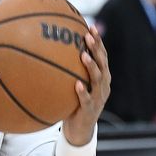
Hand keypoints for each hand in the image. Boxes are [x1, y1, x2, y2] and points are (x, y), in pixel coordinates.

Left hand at [63, 25, 110, 145]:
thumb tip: (51, 49)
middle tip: (88, 36)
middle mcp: (103, 85)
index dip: (98, 41)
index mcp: (101, 76)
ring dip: (91, 66)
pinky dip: (82, 92)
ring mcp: (99, 97)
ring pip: (98, 79)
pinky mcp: (91, 109)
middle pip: (103, 63)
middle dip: (96, 48)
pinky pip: (87, 99)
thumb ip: (69, 69)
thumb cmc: (75, 102)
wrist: (79, 128)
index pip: (102, 55)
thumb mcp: (74, 83)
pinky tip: (77, 84)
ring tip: (83, 55)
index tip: (90, 27)